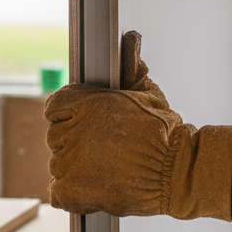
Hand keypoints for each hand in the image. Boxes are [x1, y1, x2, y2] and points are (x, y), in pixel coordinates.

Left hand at [44, 31, 231, 220]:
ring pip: (57, 163)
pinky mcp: (73, 190)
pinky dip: (69, 192)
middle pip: (55, 136)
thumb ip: (132, 67)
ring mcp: (70, 162)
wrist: (176, 171)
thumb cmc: (165, 134)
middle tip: (101, 148)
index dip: (67, 115)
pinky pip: (57, 191)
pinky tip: (90, 186)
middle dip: (74, 141)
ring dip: (74, 167)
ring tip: (103, 168)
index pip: (55, 106)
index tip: (81, 123)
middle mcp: (74, 130)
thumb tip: (130, 40)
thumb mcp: (149, 92)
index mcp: (86, 103)